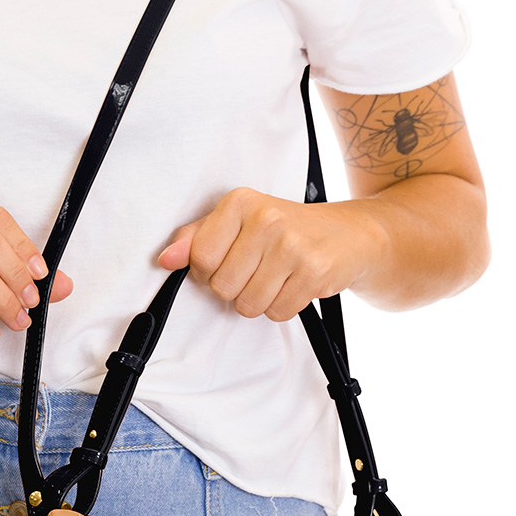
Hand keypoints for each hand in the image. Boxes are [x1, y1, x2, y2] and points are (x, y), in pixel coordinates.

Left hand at [157, 187, 386, 322]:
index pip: (199, 257)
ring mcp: (292, 246)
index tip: (227, 261)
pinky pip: (276, 312)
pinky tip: (294, 284)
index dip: (208, 270)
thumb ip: (197, 238)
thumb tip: (165, 260)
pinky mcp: (314, 272)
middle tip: (257, 270)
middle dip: (236, 288)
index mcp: (240, 202)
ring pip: (248, 304)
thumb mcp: (239, 223)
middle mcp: (266, 219)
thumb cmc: (287, 229)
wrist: (350, 234)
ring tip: (276, 277)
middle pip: (221, 286)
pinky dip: (283, 307)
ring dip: (259, 300)